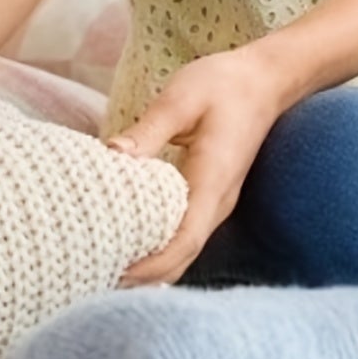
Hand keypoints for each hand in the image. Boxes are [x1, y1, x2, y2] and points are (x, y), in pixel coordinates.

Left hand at [108, 46, 291, 287]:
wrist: (267, 79)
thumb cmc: (224, 85)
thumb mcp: (182, 98)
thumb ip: (148, 130)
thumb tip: (110, 158)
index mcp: (213, 181)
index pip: (184, 241)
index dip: (149, 265)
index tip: (111, 272)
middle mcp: (218, 202)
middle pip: (182, 258)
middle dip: (141, 278)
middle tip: (91, 279)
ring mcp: (216, 203)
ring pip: (184, 252)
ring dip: (148, 268)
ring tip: (101, 268)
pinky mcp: (210, 198)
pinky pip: (184, 237)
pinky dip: (157, 250)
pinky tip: (127, 246)